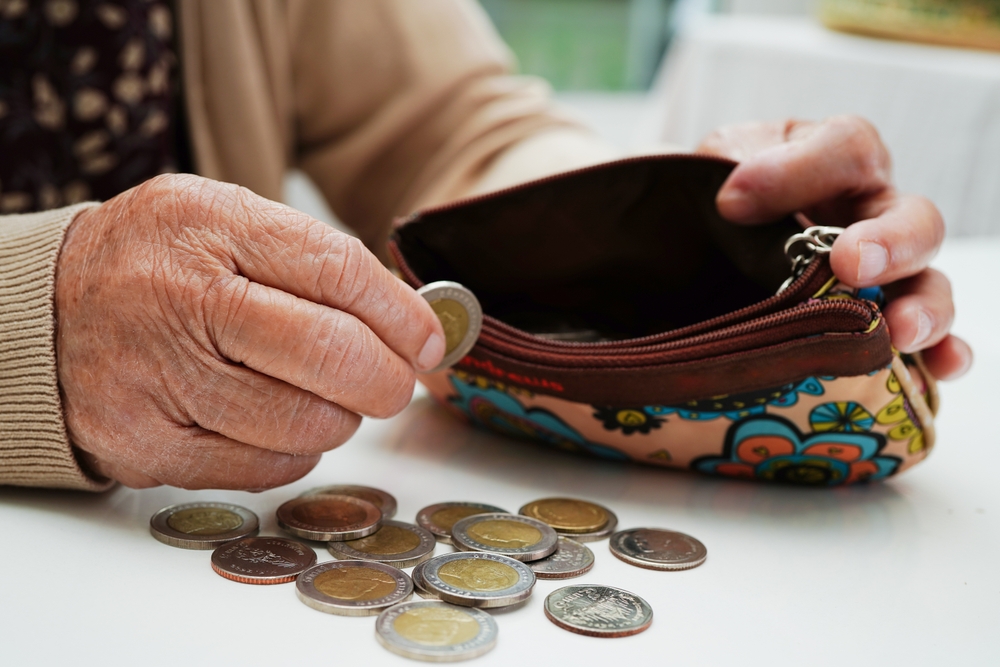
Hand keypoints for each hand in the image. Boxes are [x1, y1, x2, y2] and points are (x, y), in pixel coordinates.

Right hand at [56, 174, 444, 489]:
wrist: (45, 312)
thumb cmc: (159, 264)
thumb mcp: (226, 222)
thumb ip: (315, 260)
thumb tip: (414, 320)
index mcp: (210, 226)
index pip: (338, 270)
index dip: (402, 314)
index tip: (429, 339)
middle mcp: (180, 299)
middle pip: (331, 354)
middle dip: (385, 379)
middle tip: (390, 382)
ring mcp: (158, 377)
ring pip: (305, 423)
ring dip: (339, 418)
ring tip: (324, 397)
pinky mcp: (147, 443)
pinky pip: (264, 468)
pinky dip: (295, 452)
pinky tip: (279, 422)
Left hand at [698, 116, 971, 380]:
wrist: (705, 244)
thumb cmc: (724, 200)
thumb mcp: (717, 163)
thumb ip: (729, 166)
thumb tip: (735, 199)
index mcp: (834, 162)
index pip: (846, 150)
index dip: (800, 172)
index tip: (734, 204)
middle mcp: (872, 216)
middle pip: (912, 219)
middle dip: (890, 243)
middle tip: (852, 266)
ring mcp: (883, 274)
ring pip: (927, 284)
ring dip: (922, 307)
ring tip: (900, 330)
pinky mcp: (877, 325)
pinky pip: (923, 343)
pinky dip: (938, 354)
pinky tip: (936, 367)